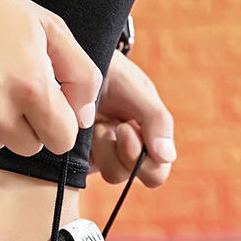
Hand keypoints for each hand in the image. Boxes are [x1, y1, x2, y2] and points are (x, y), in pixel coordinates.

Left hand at [89, 50, 175, 188]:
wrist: (73, 63)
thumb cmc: (110, 72)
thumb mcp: (136, 88)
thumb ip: (156, 119)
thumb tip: (167, 157)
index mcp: (149, 138)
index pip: (156, 171)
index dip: (144, 158)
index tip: (126, 128)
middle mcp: (128, 152)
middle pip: (135, 177)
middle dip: (126, 154)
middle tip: (116, 128)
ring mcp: (103, 156)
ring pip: (112, 175)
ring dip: (104, 147)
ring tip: (96, 122)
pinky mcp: (79, 158)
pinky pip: (83, 170)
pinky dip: (83, 149)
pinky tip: (82, 127)